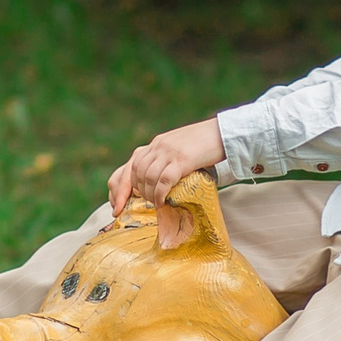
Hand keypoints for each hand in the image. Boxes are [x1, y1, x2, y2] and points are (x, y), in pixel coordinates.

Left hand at [109, 116, 227, 212]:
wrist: (223, 133)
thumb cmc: (204, 145)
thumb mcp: (178, 149)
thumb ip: (165, 161)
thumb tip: (157, 185)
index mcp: (155, 145)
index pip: (129, 166)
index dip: (119, 188)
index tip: (117, 206)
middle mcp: (157, 146)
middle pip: (134, 173)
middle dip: (133, 193)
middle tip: (143, 205)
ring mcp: (169, 152)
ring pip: (147, 177)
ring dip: (148, 194)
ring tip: (156, 203)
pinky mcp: (182, 160)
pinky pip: (163, 180)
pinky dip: (159, 194)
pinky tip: (162, 202)